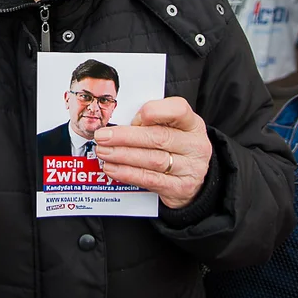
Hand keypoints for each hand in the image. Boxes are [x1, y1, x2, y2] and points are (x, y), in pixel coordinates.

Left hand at [92, 97, 211, 209]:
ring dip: (122, 155)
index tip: (133, 117)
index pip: (178, 109)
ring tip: (103, 152)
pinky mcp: (180, 188)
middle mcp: (195, 145)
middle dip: (125, 137)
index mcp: (192, 123)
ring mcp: (190, 168)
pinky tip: (112, 168)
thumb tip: (118, 125)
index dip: (153, 111)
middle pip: (158, 137)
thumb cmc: (176, 148)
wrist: (194, 182)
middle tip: (102, 136)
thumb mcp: (171, 129)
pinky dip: (127, 173)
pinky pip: (149, 179)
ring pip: (152, 159)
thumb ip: (151, 123)